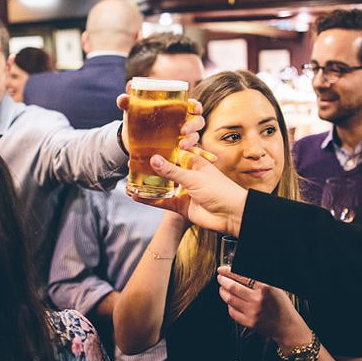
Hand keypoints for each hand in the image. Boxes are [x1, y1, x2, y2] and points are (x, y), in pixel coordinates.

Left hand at [116, 94, 205, 155]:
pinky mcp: (178, 148)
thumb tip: (122, 99)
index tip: (194, 108)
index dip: (196, 106)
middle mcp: (183, 121)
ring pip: (195, 136)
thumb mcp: (132, 110)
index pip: (193, 105)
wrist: (131, 138)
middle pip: (198, 121)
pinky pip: (189, 150)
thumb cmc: (136, 119)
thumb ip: (127, 103)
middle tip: (182, 131)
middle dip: (193, 125)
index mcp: (177, 109)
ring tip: (181, 146)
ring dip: (191, 140)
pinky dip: (187, 152)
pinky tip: (179, 154)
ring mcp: (182, 136)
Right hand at [128, 149, 247, 235]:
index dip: (162, 149)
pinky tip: (135, 197)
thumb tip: (153, 159)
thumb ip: (172, 171)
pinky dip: (149, 200)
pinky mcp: (181, 206)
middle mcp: (188, 176)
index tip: (144, 145)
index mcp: (195, 163)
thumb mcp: (194, 177)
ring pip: (162, 186)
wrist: (231, 215)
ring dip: (148, 185)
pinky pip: (162, 202)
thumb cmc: (220, 190)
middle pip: (166, 170)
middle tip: (132, 164)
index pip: (175, 153)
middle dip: (151, 168)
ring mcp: (184, 191)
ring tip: (130, 181)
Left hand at [215, 267, 304, 343]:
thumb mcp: (275, 288)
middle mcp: (257, 299)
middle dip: (223, 280)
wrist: (287, 326)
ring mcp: (252, 312)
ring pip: (230, 299)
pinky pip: (232, 312)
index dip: (229, 272)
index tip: (223, 270)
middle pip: (233, 287)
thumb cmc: (282, 306)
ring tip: (222, 288)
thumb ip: (260, 280)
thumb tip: (243, 273)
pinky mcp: (248, 322)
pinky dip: (229, 305)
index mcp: (265, 288)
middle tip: (220, 278)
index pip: (242, 276)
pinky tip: (230, 302)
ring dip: (223, 292)